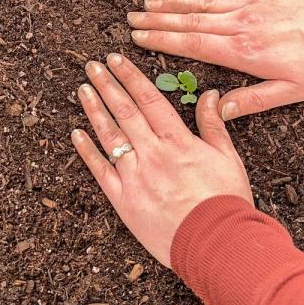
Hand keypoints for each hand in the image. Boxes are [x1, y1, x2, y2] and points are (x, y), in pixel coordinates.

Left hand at [72, 53, 251, 267]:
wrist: (218, 245)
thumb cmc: (226, 202)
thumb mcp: (227, 158)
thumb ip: (213, 124)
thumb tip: (209, 94)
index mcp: (177, 140)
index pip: (148, 99)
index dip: (130, 76)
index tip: (115, 59)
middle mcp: (152, 153)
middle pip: (124, 111)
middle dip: (107, 84)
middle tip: (92, 66)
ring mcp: (134, 176)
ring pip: (109, 135)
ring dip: (94, 109)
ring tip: (83, 89)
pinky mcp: (123, 199)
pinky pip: (100, 170)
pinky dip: (87, 151)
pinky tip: (76, 133)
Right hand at [127, 0, 303, 120]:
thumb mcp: (288, 93)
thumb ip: (250, 101)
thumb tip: (217, 110)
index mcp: (241, 52)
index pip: (191, 43)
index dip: (161, 40)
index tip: (138, 37)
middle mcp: (238, 24)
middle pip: (188, 20)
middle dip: (156, 19)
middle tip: (131, 18)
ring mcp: (248, 4)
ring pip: (201, 2)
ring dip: (171, 2)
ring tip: (147, 3)